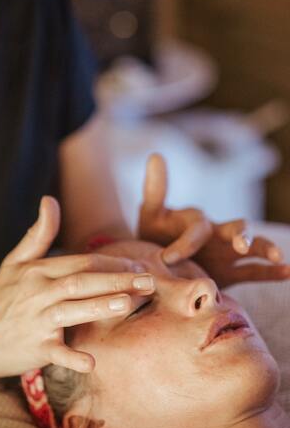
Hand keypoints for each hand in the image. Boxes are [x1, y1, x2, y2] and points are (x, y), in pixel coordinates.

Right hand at [0, 197, 153, 379]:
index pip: (81, 261)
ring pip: (71, 310)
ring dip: (99, 306)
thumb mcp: (15, 262)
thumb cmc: (1, 298)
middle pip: (81, 281)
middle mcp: (37, 293)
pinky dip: (71, 358)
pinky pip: (54, 353)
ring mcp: (35, 321)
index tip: (139, 264)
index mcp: (37, 271)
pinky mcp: (33, 348)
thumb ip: (38, 233)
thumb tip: (50, 199)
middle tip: (149, 281)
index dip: (112, 262)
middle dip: (116, 280)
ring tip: (128, 303)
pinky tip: (91, 363)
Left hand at [137, 154, 289, 287]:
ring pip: (253, 248)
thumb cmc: (154, 237)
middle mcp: (218, 234)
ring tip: (277, 256)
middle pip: (238, 228)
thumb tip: (156, 154)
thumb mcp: (151, 215)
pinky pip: (255, 272)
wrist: (158, 262)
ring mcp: (226, 254)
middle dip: (242, 235)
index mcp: (198, 222)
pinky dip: (272, 273)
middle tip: (241, 244)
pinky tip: (288, 273)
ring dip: (265, 250)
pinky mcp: (230, 274)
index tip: (167, 258)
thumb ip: (156, 189)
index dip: (185, 243)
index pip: (198, 229)